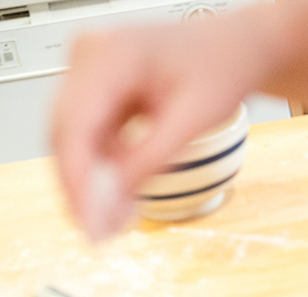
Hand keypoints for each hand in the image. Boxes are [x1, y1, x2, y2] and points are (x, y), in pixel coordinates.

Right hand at [51, 16, 265, 240]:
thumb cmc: (223, 68)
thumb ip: (149, 161)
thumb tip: (111, 204)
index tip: (88, 223)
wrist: (236, 49)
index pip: (74, 127)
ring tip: (117, 217)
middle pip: (66, 135)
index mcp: (111, 55)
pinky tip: (123, 187)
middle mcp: (90, 56)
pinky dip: (105, 165)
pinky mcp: (98, 89)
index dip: (76, 182)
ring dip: (93, 179)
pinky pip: (91, 134)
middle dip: (82, 187)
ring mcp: (90, 71)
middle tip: (99, 232)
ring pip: (75, 139)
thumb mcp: (193, 119)